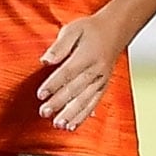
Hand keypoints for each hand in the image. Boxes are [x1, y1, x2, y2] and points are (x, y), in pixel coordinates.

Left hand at [33, 13, 125, 130]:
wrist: (115, 30)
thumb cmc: (91, 30)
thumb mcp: (73, 29)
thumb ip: (59, 46)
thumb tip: (45, 60)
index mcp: (87, 55)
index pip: (67, 72)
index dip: (53, 84)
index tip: (40, 94)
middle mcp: (96, 70)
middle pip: (75, 89)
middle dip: (59, 102)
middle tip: (44, 112)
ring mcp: (101, 80)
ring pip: (85, 100)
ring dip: (71, 114)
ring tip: (58, 124)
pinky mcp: (103, 87)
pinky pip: (93, 104)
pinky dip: (83, 116)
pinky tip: (72, 126)